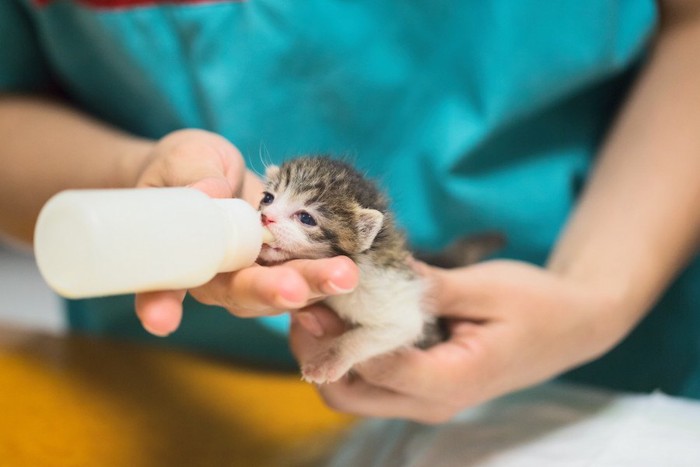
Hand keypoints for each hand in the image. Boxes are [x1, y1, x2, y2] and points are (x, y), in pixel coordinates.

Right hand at [131, 129, 359, 334]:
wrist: (218, 174)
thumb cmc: (188, 167)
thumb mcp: (185, 160)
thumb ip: (193, 176)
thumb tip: (209, 193)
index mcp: (182, 257)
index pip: (162, 284)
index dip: (159, 302)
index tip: (161, 320)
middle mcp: (219, 278)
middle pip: (241, 293)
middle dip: (271, 291)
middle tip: (294, 291)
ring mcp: (256, 276)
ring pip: (282, 290)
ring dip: (313, 286)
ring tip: (344, 275)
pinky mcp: (287, 268)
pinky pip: (308, 283)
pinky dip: (329, 288)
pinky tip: (352, 282)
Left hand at [290, 260, 631, 423]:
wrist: (571, 326)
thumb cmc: (537, 304)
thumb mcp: (486, 287)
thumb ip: (426, 287)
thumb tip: (368, 271)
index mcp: (452, 380)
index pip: (377, 367)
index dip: (338, 333)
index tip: (312, 295)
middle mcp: (431, 402)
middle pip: (348, 393)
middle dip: (318, 350)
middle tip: (305, 299)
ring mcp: (423, 401)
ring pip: (350, 393)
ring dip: (326, 354)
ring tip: (318, 304)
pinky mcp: (419, 388)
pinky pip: (367, 382)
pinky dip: (345, 354)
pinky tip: (342, 316)